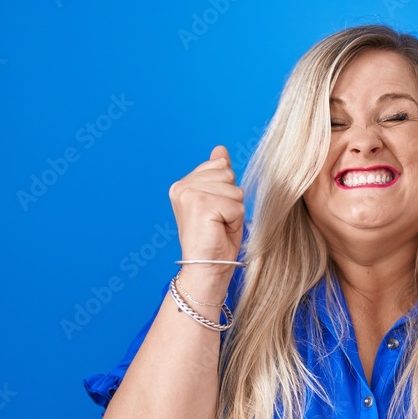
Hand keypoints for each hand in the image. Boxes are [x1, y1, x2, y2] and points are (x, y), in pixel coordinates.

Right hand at [168, 145, 244, 265]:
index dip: (226, 192)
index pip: (221, 166)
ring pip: (234, 190)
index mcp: (183, 184)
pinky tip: (219, 231)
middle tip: (219, 222)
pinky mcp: (200, 204)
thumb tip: (220, 149)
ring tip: (219, 227)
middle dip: (231, 200)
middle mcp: (181, 186)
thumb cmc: (215, 240)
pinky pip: (236, 204)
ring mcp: (189, 194)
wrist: (208, 269)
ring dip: (234, 211)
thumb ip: (219, 174)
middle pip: (228, 175)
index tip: (215, 213)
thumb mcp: (220, 200)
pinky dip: (234, 220)